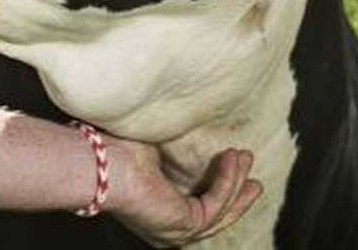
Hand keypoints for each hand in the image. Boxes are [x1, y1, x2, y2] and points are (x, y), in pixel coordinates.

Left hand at [102, 137, 261, 245]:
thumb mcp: (155, 150)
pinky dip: (227, 180)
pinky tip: (231, 157)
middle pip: (216, 216)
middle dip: (238, 196)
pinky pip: (216, 202)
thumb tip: (189, 126)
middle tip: (256, 177)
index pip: (197, 206)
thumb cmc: (116, 152)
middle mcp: (167, 227)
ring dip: (236, 182)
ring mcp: (176, 231)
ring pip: (220, 211)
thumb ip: (174, 150)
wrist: (102, 165)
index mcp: (157, 210)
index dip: (221, 190)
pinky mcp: (185, 225)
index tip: (235, 166)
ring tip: (244, 156)